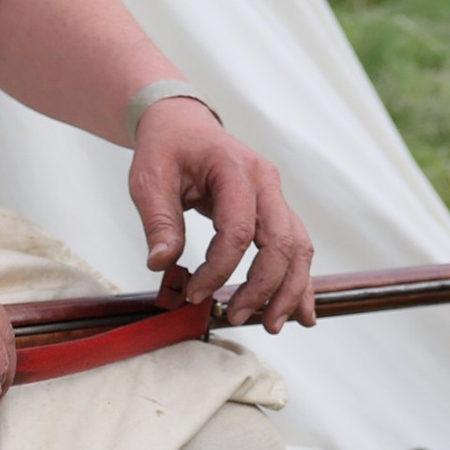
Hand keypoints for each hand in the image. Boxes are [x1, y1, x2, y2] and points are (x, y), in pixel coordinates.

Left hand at [128, 103, 316, 329]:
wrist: (183, 125)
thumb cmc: (167, 148)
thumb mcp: (149, 179)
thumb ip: (158, 221)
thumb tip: (161, 263)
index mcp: (235, 169)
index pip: (238, 230)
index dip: (218, 269)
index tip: (193, 293)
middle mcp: (265, 182)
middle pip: (283, 242)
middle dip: (263, 287)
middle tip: (235, 316)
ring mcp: (275, 196)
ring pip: (299, 247)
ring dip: (289, 290)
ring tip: (272, 324)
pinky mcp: (275, 211)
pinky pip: (296, 247)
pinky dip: (298, 281)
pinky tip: (301, 311)